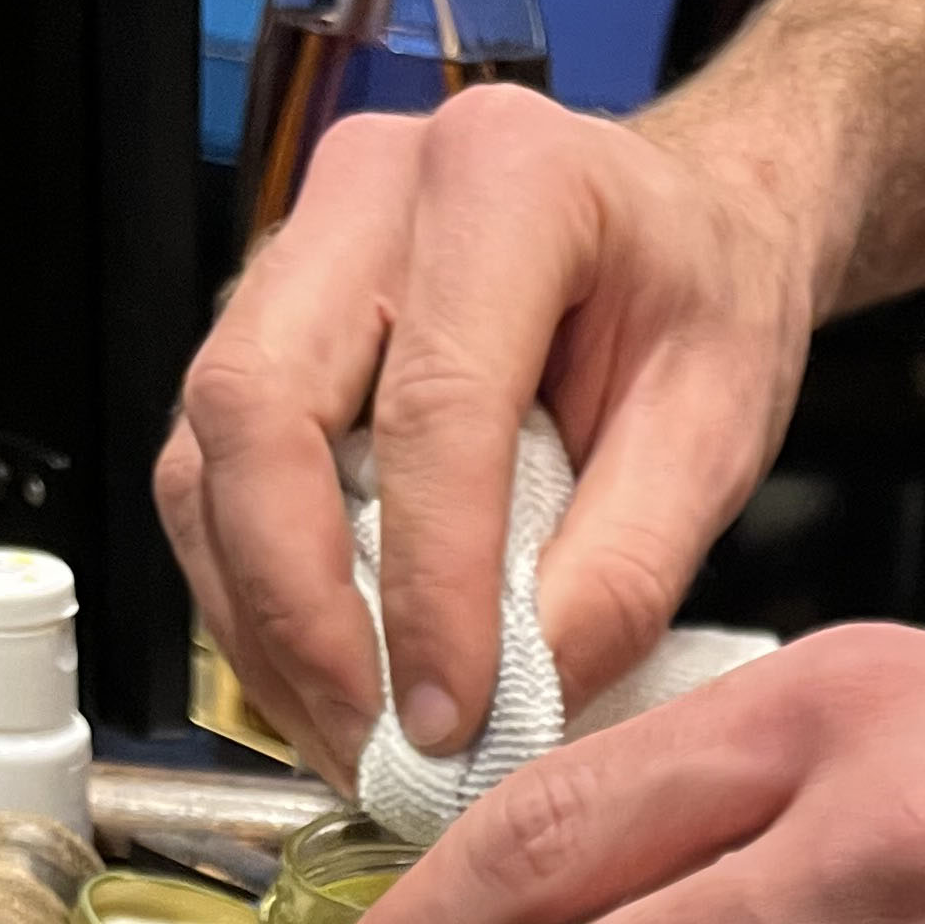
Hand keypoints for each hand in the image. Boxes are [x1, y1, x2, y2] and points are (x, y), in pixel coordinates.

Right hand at [154, 88, 821, 792]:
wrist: (684, 233)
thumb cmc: (704, 304)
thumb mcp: (717, 434)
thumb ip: (625, 570)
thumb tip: (520, 708)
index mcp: (506, 179)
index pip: (429, 410)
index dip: (427, 592)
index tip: (452, 723)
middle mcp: (368, 189)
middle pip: (258, 412)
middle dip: (300, 611)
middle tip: (372, 744)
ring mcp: (294, 252)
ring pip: (207, 456)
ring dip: (260, 621)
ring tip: (348, 736)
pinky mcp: (262, 329)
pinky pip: (212, 478)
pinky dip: (256, 599)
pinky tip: (325, 681)